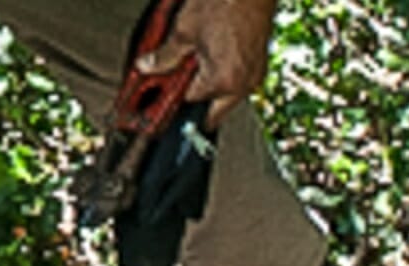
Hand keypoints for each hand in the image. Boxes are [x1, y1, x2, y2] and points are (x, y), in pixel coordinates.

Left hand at [136, 0, 279, 124]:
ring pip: (226, 98)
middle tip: (180, 81)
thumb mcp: (185, 30)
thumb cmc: (226, 1)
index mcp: (223, 81)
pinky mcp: (261, 64)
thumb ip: (164, 55)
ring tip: (198, 62)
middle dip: (194, 99)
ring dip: (210, 88)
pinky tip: (214, 56)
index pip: (190, 103)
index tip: (165, 87)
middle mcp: (243, 84)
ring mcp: (255, 75)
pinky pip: (239, 81)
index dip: (175, 94)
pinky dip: (225, 75)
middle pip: (212, 110)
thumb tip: (147, 66)